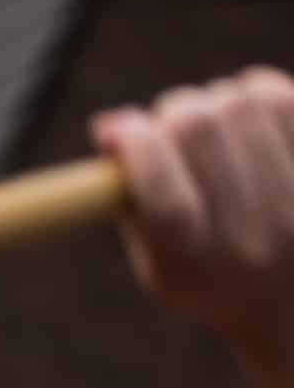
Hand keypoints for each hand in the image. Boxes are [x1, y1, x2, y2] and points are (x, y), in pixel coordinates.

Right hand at [106, 72, 293, 387]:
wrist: (293, 298)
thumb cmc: (210, 272)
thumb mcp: (157, 259)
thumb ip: (132, 199)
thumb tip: (112, 123)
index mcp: (190, 267)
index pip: (162, 195)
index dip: (133, 147)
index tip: (116, 131)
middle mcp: (248, 236)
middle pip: (197, 130)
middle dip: (167, 113)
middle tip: (162, 128)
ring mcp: (292, 200)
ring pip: (237, 102)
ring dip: (210, 101)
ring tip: (207, 126)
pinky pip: (279, 96)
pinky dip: (251, 90)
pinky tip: (243, 111)